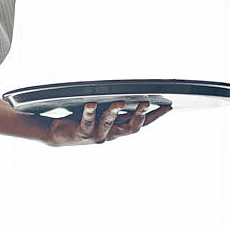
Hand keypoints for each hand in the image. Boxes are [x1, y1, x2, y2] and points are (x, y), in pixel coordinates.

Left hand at [43, 100, 172, 145]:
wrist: (60, 135)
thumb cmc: (84, 121)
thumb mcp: (105, 115)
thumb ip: (118, 109)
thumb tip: (132, 94)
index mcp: (119, 129)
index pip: (142, 123)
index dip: (156, 116)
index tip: (169, 107)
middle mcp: (111, 134)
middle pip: (130, 127)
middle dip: (139, 115)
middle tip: (146, 102)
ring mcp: (97, 135)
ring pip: (109, 124)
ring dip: (115, 112)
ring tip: (120, 102)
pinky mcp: (82, 133)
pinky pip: (87, 121)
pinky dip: (89, 111)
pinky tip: (91, 103)